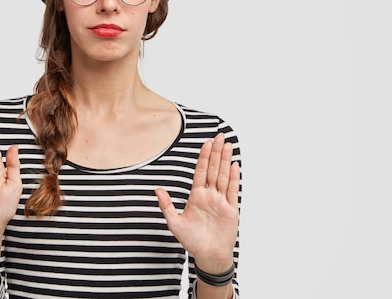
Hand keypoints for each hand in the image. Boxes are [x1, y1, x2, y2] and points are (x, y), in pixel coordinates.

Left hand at [156, 133, 239, 272]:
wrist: (208, 255)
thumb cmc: (191, 240)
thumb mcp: (174, 223)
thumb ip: (166, 205)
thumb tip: (157, 189)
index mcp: (196, 195)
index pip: (200, 172)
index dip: (203, 157)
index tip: (206, 143)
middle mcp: (209, 195)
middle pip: (213, 169)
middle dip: (216, 152)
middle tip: (220, 136)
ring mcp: (221, 201)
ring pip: (224, 176)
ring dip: (226, 160)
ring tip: (228, 145)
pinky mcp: (231, 209)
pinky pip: (233, 191)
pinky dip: (234, 178)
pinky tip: (234, 165)